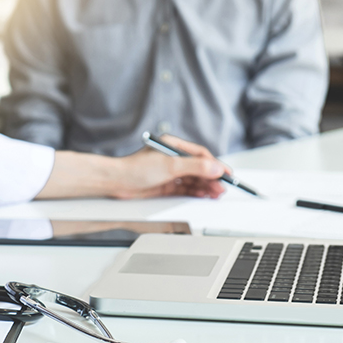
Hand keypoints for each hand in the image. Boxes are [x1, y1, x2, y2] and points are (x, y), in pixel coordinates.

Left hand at [112, 135, 230, 198]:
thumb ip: (194, 167)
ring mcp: (169, 172)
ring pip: (193, 179)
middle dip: (212, 178)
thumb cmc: (135, 168)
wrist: (116, 182)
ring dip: (205, 186)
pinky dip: (196, 192)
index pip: (200, 155)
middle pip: (199, 168)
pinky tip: (204, 196)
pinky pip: (185, 188)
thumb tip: (216, 168)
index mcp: (173, 146)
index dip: (215, 165)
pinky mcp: (165, 185)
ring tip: (216, 194)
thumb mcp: (170, 166)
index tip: (226, 174)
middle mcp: (172, 158)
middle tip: (223, 188)